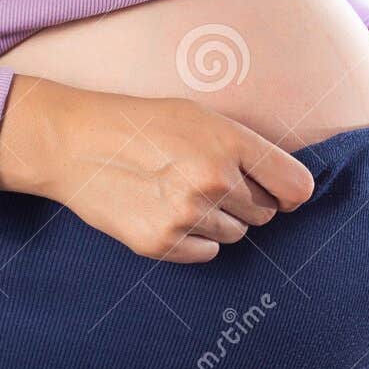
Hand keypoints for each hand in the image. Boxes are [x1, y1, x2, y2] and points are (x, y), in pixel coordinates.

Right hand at [0, 77, 314, 262]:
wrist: (73, 143)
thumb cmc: (140, 124)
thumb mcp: (199, 117)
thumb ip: (246, 148)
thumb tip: (291, 191)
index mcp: (229, 142)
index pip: (296, 187)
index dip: (289, 192)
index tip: (280, 193)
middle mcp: (213, 180)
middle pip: (265, 213)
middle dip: (245, 200)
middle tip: (206, 181)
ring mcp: (187, 215)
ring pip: (236, 234)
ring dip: (218, 218)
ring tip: (179, 193)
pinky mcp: (162, 243)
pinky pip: (207, 251)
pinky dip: (195, 238)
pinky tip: (166, 212)